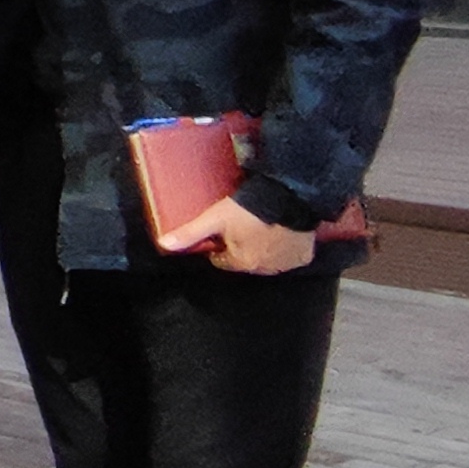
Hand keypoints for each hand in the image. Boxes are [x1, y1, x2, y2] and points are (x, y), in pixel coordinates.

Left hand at [173, 197, 318, 275]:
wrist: (289, 198)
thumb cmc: (250, 209)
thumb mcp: (215, 218)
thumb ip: (190, 233)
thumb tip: (165, 245)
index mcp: (242, 263)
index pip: (222, 260)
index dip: (220, 244)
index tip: (223, 231)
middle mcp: (265, 269)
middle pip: (245, 260)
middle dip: (242, 246)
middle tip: (244, 225)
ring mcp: (286, 264)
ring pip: (268, 258)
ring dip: (264, 248)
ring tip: (263, 226)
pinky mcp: (303, 256)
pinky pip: (291, 255)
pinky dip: (286, 247)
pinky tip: (281, 231)